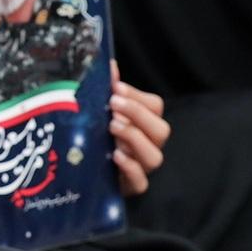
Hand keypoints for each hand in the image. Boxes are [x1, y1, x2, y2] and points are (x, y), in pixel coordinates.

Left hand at [109, 62, 169, 197]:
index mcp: (146, 124)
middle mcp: (150, 144)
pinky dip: (130, 168)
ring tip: (112, 127)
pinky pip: (140, 181)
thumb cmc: (102, 138)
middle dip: (137, 114)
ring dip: (134, 138)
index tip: (115, 88)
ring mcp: (144, 167)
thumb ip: (110, 91)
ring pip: (154, 156)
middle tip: (113, 104)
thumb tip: (109, 64)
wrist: (91, 175)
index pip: (155, 106)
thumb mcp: (105, 114)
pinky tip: (115, 156)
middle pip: (160, 129)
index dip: (137, 96)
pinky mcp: (133, 186)